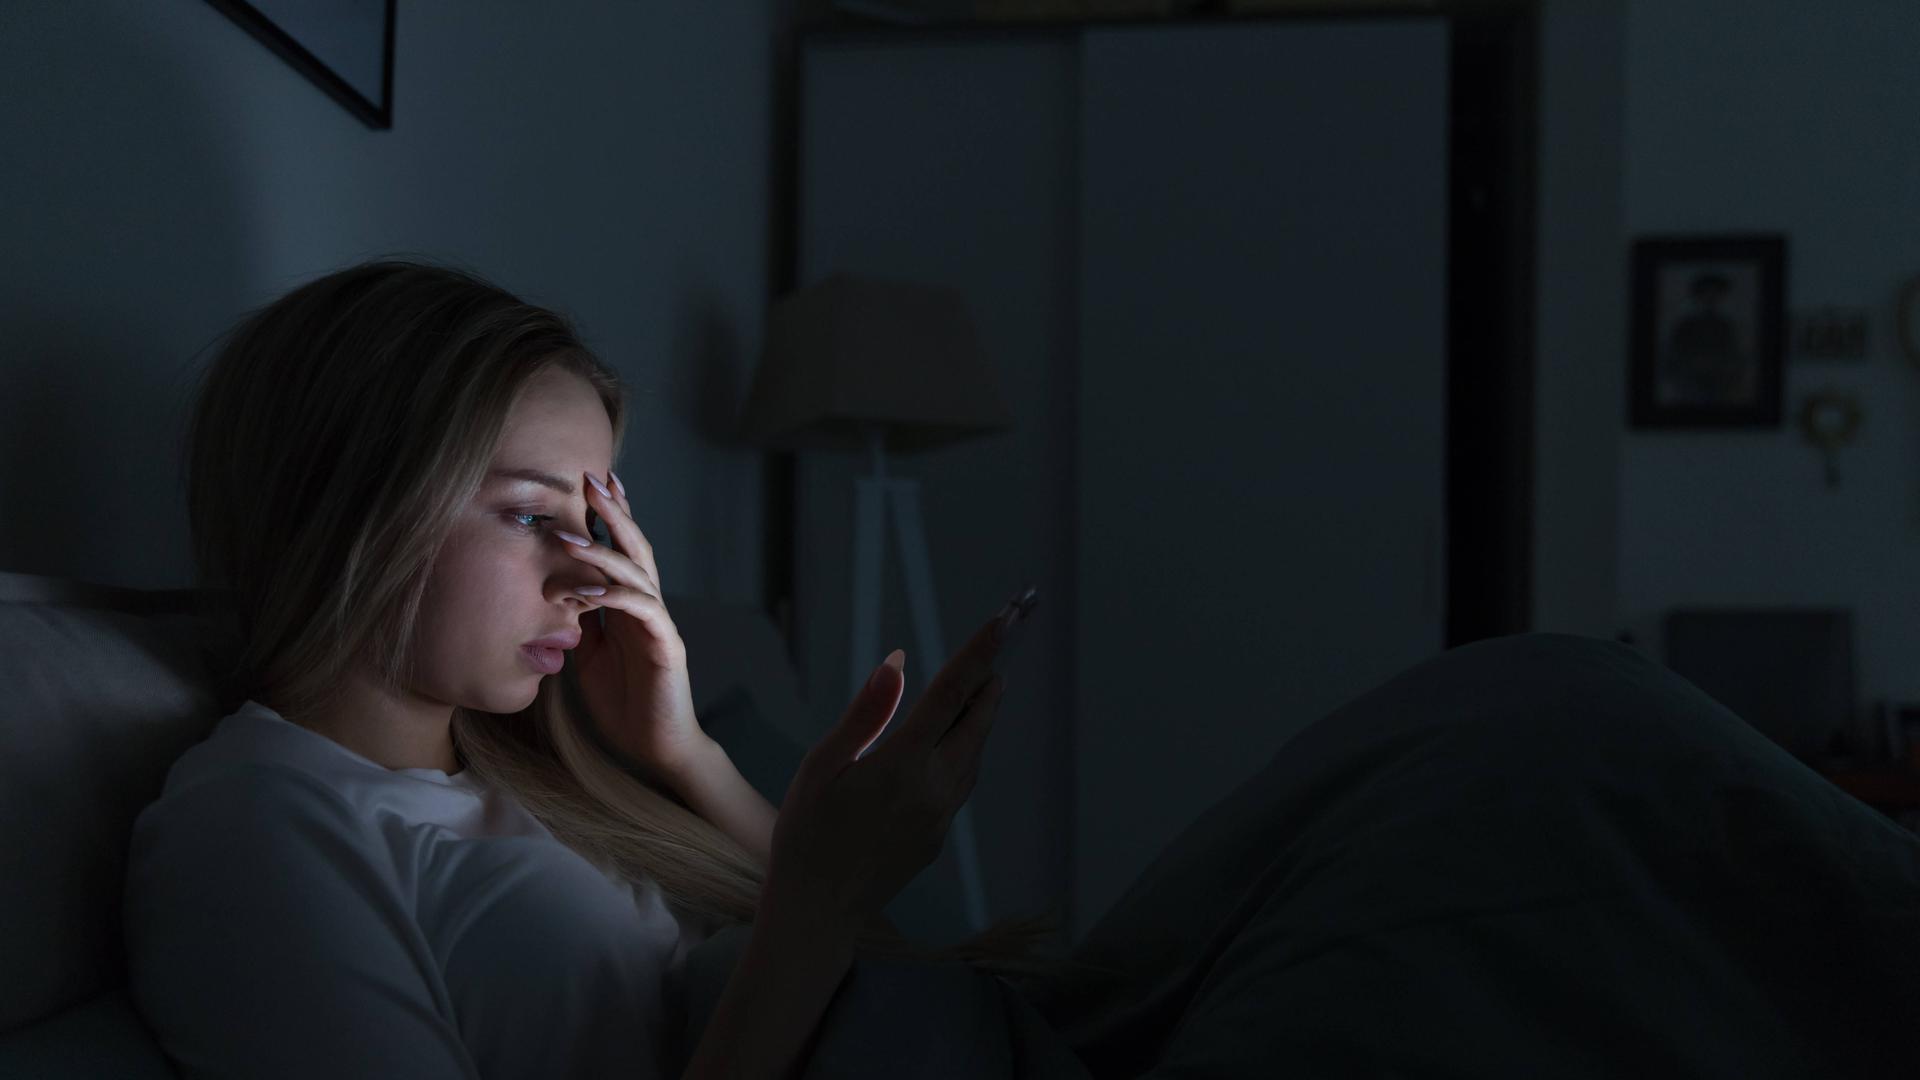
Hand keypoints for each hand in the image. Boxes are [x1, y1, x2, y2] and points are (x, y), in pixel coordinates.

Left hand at [559, 470, 707, 777]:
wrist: (656, 748)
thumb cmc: (624, 703)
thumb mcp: (588, 655)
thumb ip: (578, 622)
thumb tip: (553, 591)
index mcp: (630, 606)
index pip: (622, 549)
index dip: (610, 515)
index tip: (591, 482)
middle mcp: (648, 607)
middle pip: (635, 547)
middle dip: (613, 512)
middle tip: (590, 479)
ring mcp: (659, 624)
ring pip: (638, 573)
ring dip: (604, 551)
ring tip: (571, 535)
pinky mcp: (666, 646)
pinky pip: (643, 612)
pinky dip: (616, 597)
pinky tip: (590, 592)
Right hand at [762, 588, 1037, 927]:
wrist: (816, 911)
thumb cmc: (805, 832)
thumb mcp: (822, 766)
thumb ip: (866, 713)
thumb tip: (897, 663)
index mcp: (902, 765)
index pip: (952, 693)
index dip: (982, 652)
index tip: (1008, 618)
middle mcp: (933, 790)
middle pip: (976, 723)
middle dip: (989, 684)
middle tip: (999, 649)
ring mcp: (940, 818)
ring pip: (973, 756)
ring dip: (979, 720)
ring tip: (978, 692)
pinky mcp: (938, 838)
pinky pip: (960, 784)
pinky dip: (963, 754)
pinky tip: (949, 747)